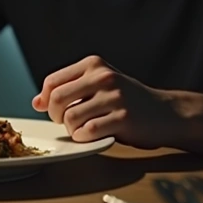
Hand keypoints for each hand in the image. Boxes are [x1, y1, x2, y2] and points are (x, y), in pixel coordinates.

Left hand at [31, 55, 171, 148]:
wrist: (166, 113)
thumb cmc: (128, 101)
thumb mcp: (99, 86)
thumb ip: (69, 90)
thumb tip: (37, 102)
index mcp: (94, 65)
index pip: (53, 81)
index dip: (46, 100)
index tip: (53, 110)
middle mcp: (103, 76)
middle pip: (58, 99)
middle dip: (56, 116)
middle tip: (67, 122)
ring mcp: (114, 96)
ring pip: (71, 117)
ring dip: (72, 130)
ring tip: (84, 128)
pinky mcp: (123, 117)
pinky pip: (88, 131)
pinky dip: (84, 138)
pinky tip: (93, 135)